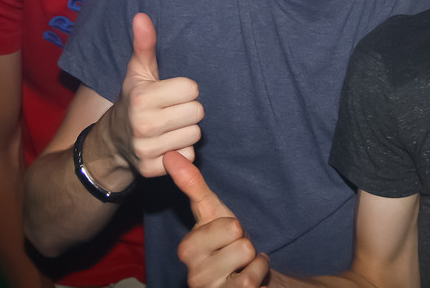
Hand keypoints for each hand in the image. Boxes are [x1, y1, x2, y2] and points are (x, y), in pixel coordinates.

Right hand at [107, 13, 202, 177]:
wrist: (112, 143)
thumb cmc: (133, 100)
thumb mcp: (138, 73)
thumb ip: (144, 45)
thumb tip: (142, 16)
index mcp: (142, 98)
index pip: (191, 89)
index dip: (184, 89)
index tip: (169, 93)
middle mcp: (144, 125)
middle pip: (197, 112)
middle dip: (188, 110)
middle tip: (171, 110)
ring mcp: (148, 150)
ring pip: (195, 135)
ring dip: (186, 130)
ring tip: (169, 127)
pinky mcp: (154, 169)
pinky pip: (189, 156)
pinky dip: (183, 151)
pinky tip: (168, 143)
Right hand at [164, 151, 270, 287]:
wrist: (252, 278)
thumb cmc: (229, 243)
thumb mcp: (215, 213)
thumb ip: (193, 186)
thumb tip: (170, 155)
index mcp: (188, 250)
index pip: (228, 225)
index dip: (235, 226)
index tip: (227, 236)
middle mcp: (193, 275)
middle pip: (240, 239)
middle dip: (245, 243)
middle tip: (236, 252)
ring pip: (246, 258)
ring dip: (254, 261)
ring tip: (243, 265)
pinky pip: (251, 281)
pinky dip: (259, 274)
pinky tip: (252, 279)